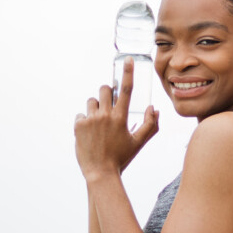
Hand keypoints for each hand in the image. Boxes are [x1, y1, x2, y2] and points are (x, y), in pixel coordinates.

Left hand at [74, 57, 158, 180]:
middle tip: (108, 107)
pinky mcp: (78, 125)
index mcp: (121, 118)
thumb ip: (150, 125)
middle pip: (104, 89)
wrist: (100, 173)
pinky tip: (90, 134)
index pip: (126, 89)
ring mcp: (90, 120)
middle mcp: (105, 116)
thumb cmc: (121, 158)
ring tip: (99, 124)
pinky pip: (81, 114)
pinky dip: (86, 121)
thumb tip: (153, 108)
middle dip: (106, 94)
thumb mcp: (138, 142)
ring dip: (96, 108)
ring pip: (92, 101)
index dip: (128, 72)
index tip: (128, 59)